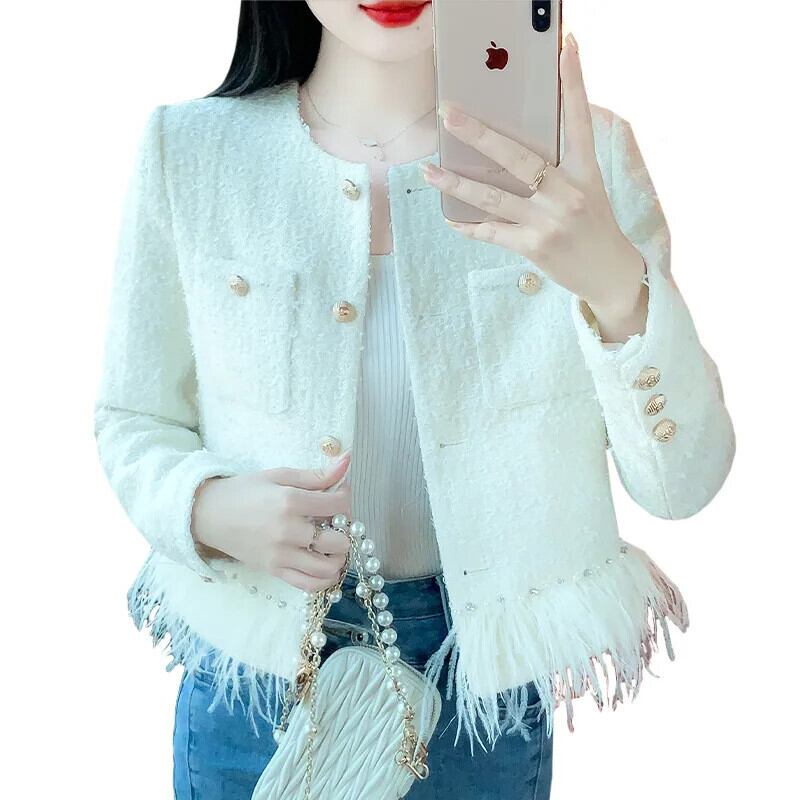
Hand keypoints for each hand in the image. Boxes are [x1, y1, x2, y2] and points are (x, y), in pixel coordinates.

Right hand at [191, 452, 352, 591]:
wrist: (208, 514)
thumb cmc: (244, 491)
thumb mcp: (279, 475)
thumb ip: (315, 474)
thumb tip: (347, 461)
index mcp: (290, 501)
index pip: (337, 505)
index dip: (345, 498)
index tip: (339, 495)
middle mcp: (287, 531)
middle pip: (338, 540)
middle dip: (344, 529)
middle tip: (335, 521)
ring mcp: (281, 554)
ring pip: (328, 567)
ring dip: (338, 556)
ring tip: (332, 543)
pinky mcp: (273, 571)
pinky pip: (309, 584)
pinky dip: (325, 578)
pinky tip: (326, 565)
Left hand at [422, 32, 648, 339]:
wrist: (610, 274)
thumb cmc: (594, 226)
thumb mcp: (588, 189)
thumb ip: (559, 167)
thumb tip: (515, 149)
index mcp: (585, 172)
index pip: (578, 119)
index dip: (573, 82)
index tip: (566, 46)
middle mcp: (567, 193)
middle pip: (518, 158)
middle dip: (480, 135)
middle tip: (449, 115)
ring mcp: (548, 221)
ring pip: (493, 197)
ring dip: (457, 183)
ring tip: (430, 171)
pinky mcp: (533, 247)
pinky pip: (491, 232)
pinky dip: (468, 225)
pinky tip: (449, 216)